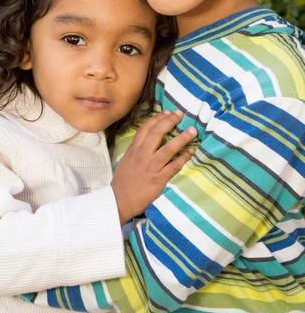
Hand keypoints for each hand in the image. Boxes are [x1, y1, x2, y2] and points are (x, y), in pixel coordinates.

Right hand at [111, 110, 195, 224]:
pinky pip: (173, 166)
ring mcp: (151, 167)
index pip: (145, 129)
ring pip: (168, 149)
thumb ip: (137, 149)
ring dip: (182, 138)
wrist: (119, 200)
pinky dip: (183, 158)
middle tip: (180, 114)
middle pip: (157, 134)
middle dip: (169, 122)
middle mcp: (142, 155)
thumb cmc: (123, 181)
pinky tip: (191, 152)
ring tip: (192, 131)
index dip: (157, 119)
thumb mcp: (126, 160)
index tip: (167, 112)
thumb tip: (149, 140)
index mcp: (134, 149)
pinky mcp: (158, 179)